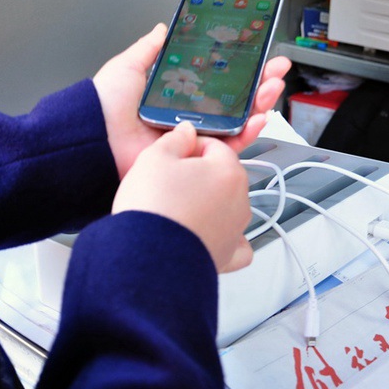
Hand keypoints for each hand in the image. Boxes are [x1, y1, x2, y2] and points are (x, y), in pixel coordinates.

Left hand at [93, 23, 291, 178]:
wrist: (95, 140)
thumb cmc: (104, 107)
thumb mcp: (127, 67)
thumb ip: (149, 48)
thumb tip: (163, 27)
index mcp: (173, 94)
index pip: (215, 79)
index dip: (238, 67)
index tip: (257, 54)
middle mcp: (186, 116)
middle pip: (233, 99)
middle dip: (258, 82)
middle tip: (275, 68)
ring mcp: (193, 137)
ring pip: (238, 121)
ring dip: (260, 103)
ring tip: (272, 87)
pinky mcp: (195, 157)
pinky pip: (229, 146)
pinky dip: (249, 132)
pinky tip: (259, 117)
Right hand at [111, 122, 252, 272]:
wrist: (148, 258)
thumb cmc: (153, 208)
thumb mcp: (154, 157)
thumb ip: (175, 138)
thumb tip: (187, 131)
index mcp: (228, 171)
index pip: (215, 146)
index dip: (190, 146)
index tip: (173, 153)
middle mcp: (240, 200)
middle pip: (222, 176)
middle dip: (200, 175)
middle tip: (168, 181)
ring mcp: (236, 230)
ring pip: (227, 206)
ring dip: (208, 203)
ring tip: (176, 208)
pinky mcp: (227, 255)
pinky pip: (236, 244)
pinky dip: (225, 237)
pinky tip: (208, 232)